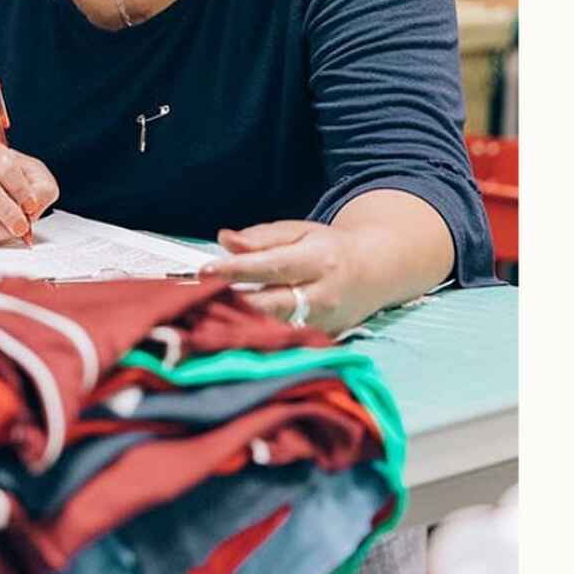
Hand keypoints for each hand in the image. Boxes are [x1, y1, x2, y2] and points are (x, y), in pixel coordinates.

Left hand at [203, 219, 372, 334]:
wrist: (377, 273)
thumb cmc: (330, 249)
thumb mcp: (301, 232)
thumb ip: (262, 238)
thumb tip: (225, 239)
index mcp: (319, 260)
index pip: (272, 266)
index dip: (237, 269)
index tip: (204, 271)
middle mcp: (323, 294)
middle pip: (271, 304)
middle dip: (233, 303)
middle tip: (196, 300)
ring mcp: (324, 323)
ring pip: (276, 328)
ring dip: (241, 324)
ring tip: (206, 319)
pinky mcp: (322, 340)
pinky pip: (285, 341)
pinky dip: (258, 338)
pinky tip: (231, 335)